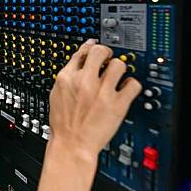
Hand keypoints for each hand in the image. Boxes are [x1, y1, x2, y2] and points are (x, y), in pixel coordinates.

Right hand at [47, 39, 141, 160]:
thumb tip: (77, 62)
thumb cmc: (63, 124)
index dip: (90, 47)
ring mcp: (101, 93)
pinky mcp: (117, 105)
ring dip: (119, 69)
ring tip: (117, 77)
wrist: (72, 145)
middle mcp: (84, 82)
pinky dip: (131, 86)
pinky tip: (125, 90)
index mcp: (66, 78)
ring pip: (119, 64)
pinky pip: (133, 84)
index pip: (81, 52)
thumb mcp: (57, 94)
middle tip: (108, 60)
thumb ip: (68, 77)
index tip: (95, 46)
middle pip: (100, 51)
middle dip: (106, 53)